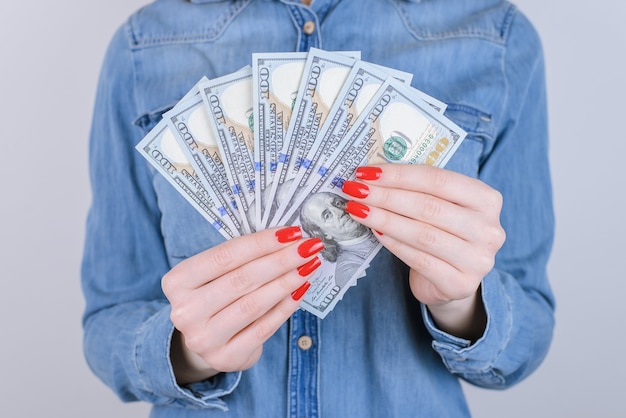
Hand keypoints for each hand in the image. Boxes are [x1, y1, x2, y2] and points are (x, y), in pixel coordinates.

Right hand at [161, 226, 322, 383]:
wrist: (207, 341)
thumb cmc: (216, 295)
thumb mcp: (216, 274)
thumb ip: (242, 257)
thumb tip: (287, 237)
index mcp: (177, 281)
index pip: (224, 256)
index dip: (261, 243)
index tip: (292, 232)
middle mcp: (185, 311)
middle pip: (241, 280)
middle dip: (281, 260)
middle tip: (308, 247)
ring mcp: (204, 338)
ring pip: (254, 304)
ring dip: (287, 282)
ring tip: (309, 266)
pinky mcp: (226, 356)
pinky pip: (263, 328)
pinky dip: (286, 307)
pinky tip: (301, 290)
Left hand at [341, 164, 504, 338]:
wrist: (453, 280)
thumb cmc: (443, 234)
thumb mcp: (441, 206)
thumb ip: (418, 190)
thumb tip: (372, 175)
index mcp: (487, 200)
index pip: (439, 180)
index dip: (399, 175)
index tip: (366, 172)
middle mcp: (489, 229)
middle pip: (429, 207)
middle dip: (386, 196)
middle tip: (355, 190)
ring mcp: (478, 259)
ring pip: (422, 234)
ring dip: (384, 219)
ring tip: (357, 210)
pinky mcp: (459, 284)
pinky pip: (419, 259)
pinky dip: (393, 244)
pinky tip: (374, 232)